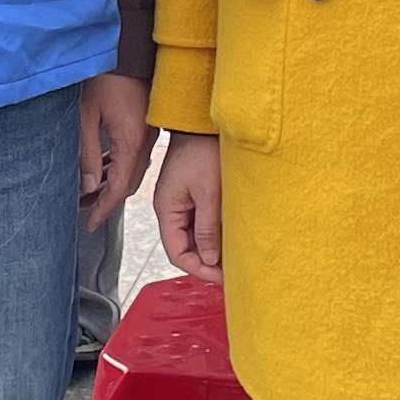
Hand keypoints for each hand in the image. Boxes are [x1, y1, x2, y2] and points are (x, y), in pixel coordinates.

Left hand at [76, 73, 154, 229]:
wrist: (129, 49)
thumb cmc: (106, 77)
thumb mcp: (87, 116)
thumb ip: (88, 153)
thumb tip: (88, 186)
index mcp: (132, 142)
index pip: (119, 188)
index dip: (104, 209)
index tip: (91, 224)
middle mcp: (145, 143)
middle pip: (128, 183)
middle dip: (106, 200)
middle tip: (84, 211)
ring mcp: (148, 134)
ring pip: (131, 171)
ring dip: (111, 184)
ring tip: (88, 193)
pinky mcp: (145, 126)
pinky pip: (134, 156)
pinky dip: (118, 168)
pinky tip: (102, 169)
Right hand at [153, 135, 224, 280]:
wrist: (199, 121)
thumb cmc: (201, 151)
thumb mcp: (208, 192)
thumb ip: (207, 227)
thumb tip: (209, 259)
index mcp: (166, 209)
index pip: (177, 252)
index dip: (198, 269)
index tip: (220, 277)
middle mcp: (170, 209)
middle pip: (184, 247)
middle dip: (206, 262)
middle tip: (230, 271)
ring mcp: (180, 202)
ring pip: (193, 237)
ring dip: (210, 249)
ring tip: (232, 257)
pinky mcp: (191, 196)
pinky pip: (199, 223)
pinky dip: (212, 234)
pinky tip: (228, 238)